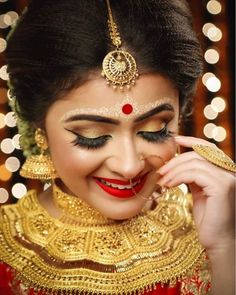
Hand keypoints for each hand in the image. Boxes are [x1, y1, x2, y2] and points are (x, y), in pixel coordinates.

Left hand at [156, 135, 234, 252]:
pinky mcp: (222, 187)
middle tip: (161, 171)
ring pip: (194, 163)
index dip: (192, 141)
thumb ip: (194, 176)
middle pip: (199, 154)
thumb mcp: (199, 192)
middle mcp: (229, 172)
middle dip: (176, 161)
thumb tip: (178, 163)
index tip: (176, 140)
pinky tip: (169, 185)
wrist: (219, 242)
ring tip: (162, 181)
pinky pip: (195, 173)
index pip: (209, 148)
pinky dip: (178, 177)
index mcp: (224, 171)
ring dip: (174, 170)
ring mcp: (227, 178)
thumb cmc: (208, 219)